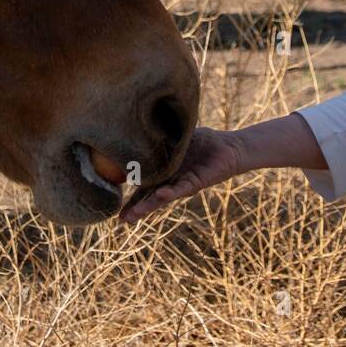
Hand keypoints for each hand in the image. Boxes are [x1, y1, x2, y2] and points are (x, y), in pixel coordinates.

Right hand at [118, 127, 244, 223]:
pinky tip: (160, 195)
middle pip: (150, 197)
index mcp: (164, 172)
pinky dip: (171, 192)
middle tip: (122, 219)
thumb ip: (161, 137)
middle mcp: (171, 181)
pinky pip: (182, 188)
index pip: (144, 187)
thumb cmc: (203, 142)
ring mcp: (183, 184)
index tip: (116, 208)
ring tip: (135, 213)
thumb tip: (140, 127)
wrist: (229, 147)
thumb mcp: (177, 137)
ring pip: (163, 197)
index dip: (131, 197)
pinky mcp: (196, 182)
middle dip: (136, 208)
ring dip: (149, 205)